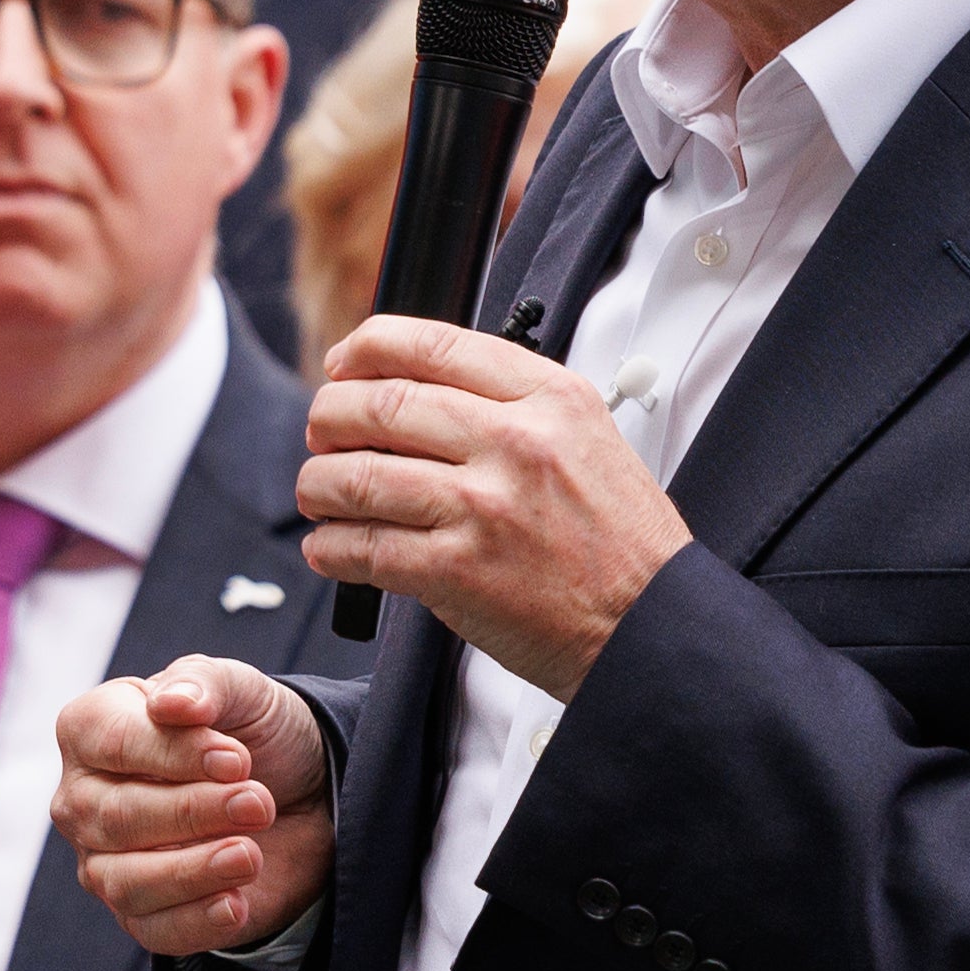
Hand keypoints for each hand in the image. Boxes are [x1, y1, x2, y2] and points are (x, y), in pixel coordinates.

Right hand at [57, 653, 330, 958]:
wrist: (300, 794)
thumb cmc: (250, 733)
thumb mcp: (242, 691)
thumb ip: (203, 684)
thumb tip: (169, 704)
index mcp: (91, 731)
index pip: (110, 743)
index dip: (173, 754)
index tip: (237, 760)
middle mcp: (83, 798)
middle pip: (116, 816)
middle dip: (193, 812)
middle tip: (258, 803)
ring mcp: (104, 861)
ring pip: (126, 881)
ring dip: (193, 872)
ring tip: (250, 855)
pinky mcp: (142, 914)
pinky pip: (153, 930)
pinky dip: (196, 920)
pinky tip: (236, 902)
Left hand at [297, 318, 687, 703]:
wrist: (651, 626)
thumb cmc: (620, 542)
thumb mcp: (587, 439)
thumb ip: (513, 404)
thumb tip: (415, 386)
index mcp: (550, 399)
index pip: (432, 344)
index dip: (366, 350)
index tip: (343, 365)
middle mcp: (516, 443)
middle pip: (381, 403)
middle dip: (329, 417)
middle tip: (321, 434)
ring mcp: (484, 507)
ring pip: (358, 476)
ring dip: (319, 485)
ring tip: (319, 494)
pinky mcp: (458, 571)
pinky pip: (364, 547)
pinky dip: (332, 547)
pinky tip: (332, 547)